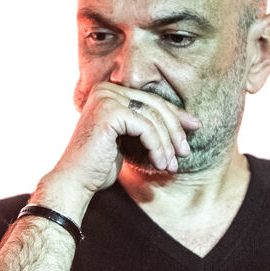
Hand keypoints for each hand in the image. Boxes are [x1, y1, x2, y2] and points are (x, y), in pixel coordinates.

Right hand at [36, 82, 200, 214]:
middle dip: (175, 128)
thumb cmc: (100, 165)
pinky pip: (146, 127)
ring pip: (153, 117)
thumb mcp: (130, 140)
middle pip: (155, 104)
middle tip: (186, 151)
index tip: (194, 127)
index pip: (151, 99)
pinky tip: (159, 163)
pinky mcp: (109, 112)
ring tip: (171, 164)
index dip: (175, 114)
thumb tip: (185, 120)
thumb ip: (147, 125)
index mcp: (109, 91)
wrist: (75, 181)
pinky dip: (157, 146)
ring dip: (167, 143)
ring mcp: (106, 98)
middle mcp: (106, 89)